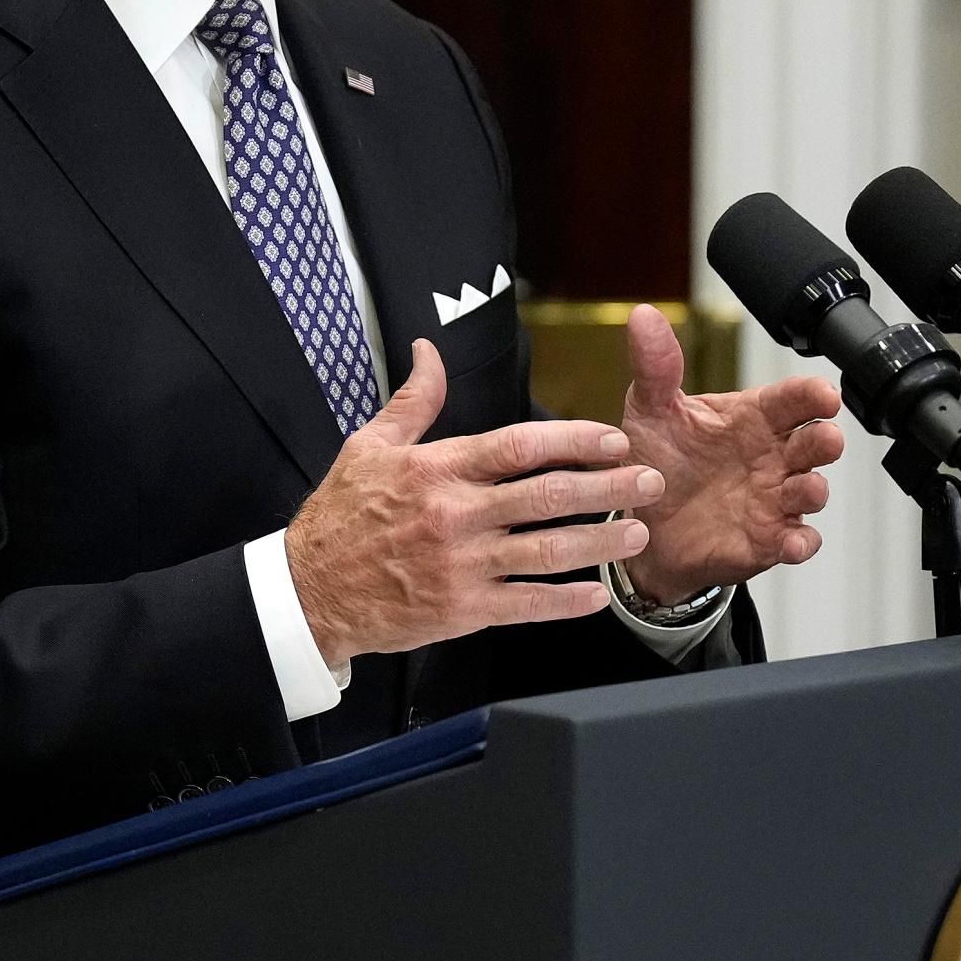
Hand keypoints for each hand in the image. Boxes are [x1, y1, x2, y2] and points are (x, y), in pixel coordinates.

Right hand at [283, 338, 663, 670]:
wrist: (310, 591)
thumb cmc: (339, 517)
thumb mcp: (368, 446)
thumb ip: (412, 401)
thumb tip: (429, 351)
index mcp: (437, 470)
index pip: (518, 446)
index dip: (573, 440)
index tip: (612, 439)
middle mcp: (455, 515)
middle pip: (547, 496)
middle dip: (608, 487)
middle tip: (650, 481)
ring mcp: (462, 565)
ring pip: (548, 551)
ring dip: (601, 542)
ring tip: (638, 533)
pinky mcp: (463, 609)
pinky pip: (527, 604)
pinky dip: (567, 601)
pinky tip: (597, 595)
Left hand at [615, 304, 839, 604]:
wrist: (639, 523)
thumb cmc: (656, 460)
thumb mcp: (649, 410)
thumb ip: (655, 366)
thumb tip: (644, 316)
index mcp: (750, 418)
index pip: (790, 399)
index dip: (811, 394)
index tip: (824, 393)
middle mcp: (771, 456)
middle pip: (814, 443)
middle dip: (826, 440)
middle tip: (826, 437)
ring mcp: (774, 499)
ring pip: (811, 491)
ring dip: (814, 490)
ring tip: (805, 489)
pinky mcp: (767, 539)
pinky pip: (796, 541)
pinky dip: (800, 542)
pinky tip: (791, 541)